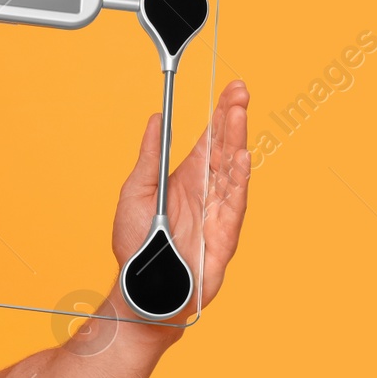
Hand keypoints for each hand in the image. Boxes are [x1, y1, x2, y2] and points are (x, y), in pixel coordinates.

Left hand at [112, 79, 250, 314]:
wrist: (142, 287)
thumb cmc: (135, 243)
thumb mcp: (136, 191)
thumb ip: (151, 156)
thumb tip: (157, 119)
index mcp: (186, 178)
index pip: (209, 140)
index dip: (220, 114)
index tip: (232, 90)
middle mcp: (205, 191)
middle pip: (225, 149)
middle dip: (233, 119)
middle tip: (240, 92)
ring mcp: (217, 212)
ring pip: (232, 171)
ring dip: (236, 141)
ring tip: (238, 114)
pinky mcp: (224, 235)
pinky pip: (233, 204)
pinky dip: (238, 180)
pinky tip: (241, 157)